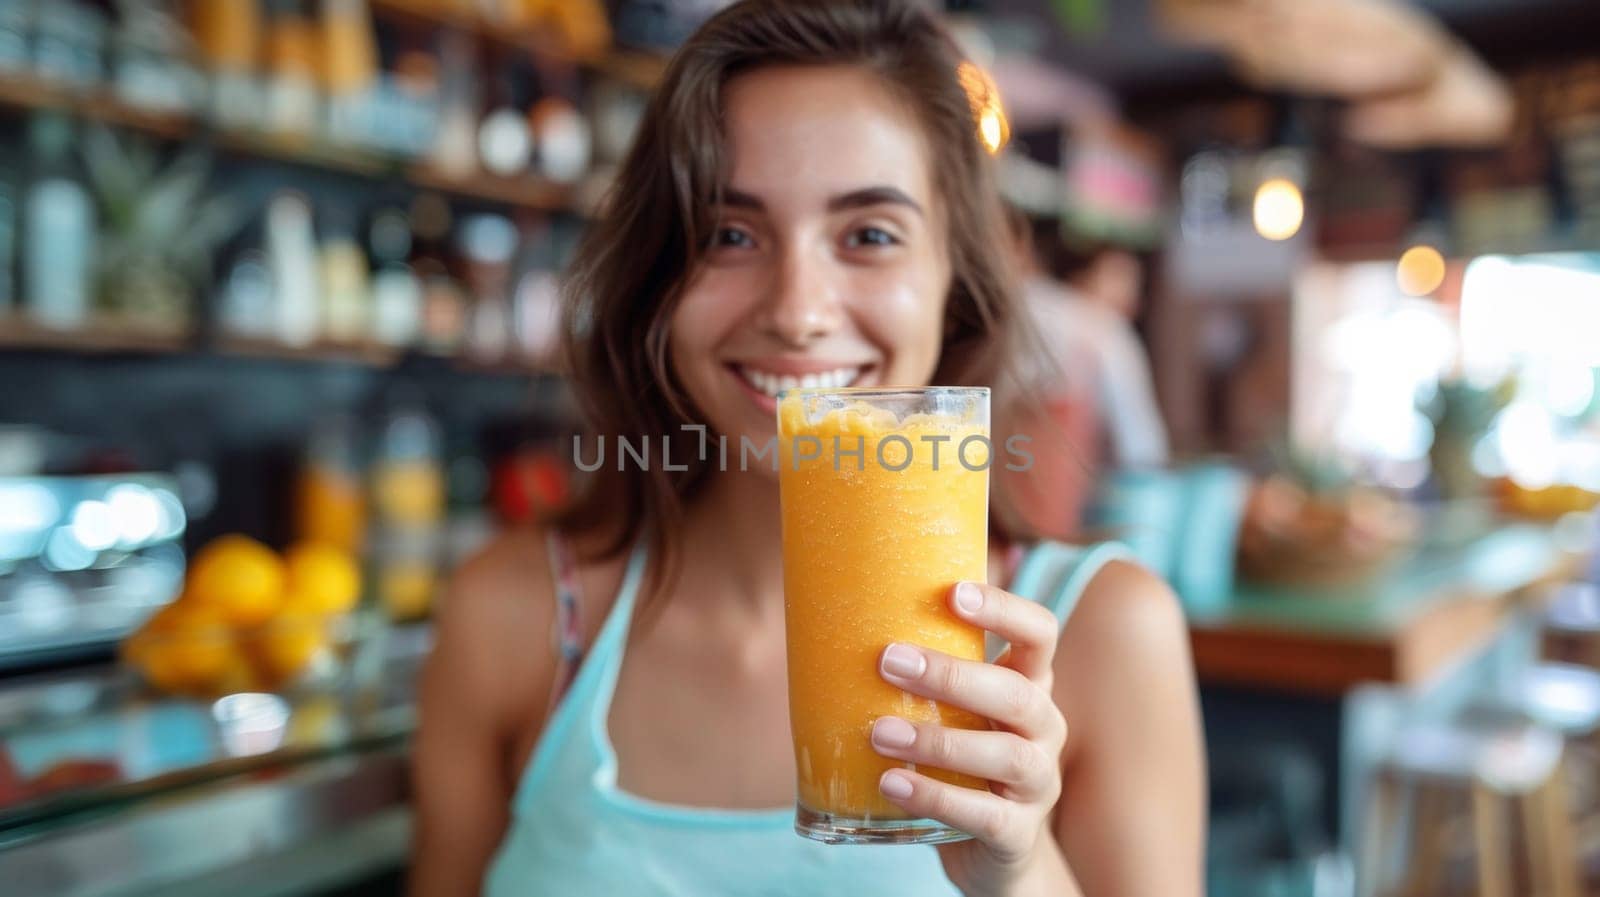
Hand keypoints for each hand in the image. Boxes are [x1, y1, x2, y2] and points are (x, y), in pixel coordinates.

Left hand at [873, 581, 1070, 896]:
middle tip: (888, 661)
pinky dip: (936, 797)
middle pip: (1015, 693)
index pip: (1039, 633)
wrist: (991, 849)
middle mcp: (1045, 728)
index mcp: (1030, 684)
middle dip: (952, 675)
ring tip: (879, 732)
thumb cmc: (960, 761)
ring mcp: (1038, 783)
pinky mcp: (1018, 833)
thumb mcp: (953, 711)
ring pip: (1004, 755)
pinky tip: (891, 784)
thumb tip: (831, 624)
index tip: (953, 594)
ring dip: (938, 740)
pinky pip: (985, 815)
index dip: (1005, 610)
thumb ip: (922, 677)